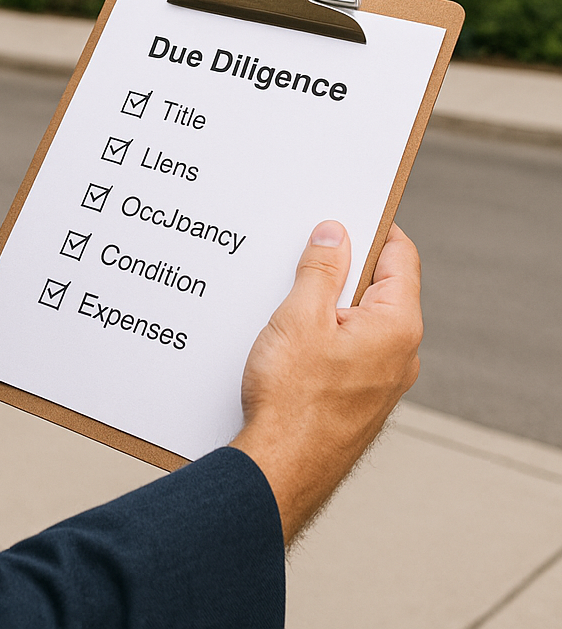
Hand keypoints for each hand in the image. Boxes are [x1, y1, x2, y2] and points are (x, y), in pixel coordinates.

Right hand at [230, 221, 421, 543]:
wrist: (280, 472)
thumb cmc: (292, 401)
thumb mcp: (300, 316)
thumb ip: (322, 268)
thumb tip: (336, 233)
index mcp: (397, 327)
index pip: (400, 256)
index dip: (373, 226)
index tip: (347, 208)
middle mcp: (400, 355)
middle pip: (378, 286)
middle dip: (342, 264)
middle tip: (304, 248)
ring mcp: (381, 381)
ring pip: (359, 320)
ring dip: (327, 302)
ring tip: (287, 295)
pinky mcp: (358, 400)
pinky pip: (348, 350)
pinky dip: (323, 333)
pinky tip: (287, 335)